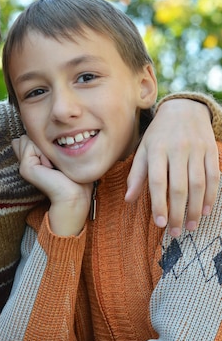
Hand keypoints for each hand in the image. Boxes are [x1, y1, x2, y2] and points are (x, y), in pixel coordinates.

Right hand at [12, 136, 91, 234]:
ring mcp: (23, 165)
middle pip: (28, 135)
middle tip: (53, 162)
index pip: (28, 136)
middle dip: (43, 142)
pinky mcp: (25, 167)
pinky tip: (49, 168)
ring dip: (44, 148)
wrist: (74, 194)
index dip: (43, 140)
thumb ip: (44, 145)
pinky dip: (43, 153)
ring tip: (52, 165)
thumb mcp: (57, 154)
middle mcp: (25, 160)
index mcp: (31, 157)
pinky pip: (30, 145)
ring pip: (28, 138)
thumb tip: (32, 134)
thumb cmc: (72, 175)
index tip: (55, 157)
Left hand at [126, 99, 219, 236]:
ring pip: (198, 184)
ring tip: (189, 225)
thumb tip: (128, 199)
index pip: (157, 181)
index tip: (160, 223)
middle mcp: (177, 149)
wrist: (184, 109)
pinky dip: (210, 195)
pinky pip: (213, 176)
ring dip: (195, 208)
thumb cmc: (159, 134)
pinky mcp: (210, 150)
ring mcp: (196, 149)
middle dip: (177, 212)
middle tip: (174, 232)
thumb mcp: (143, 150)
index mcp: (156, 149)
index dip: (159, 204)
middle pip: (179, 186)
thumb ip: (137, 175)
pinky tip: (206, 210)